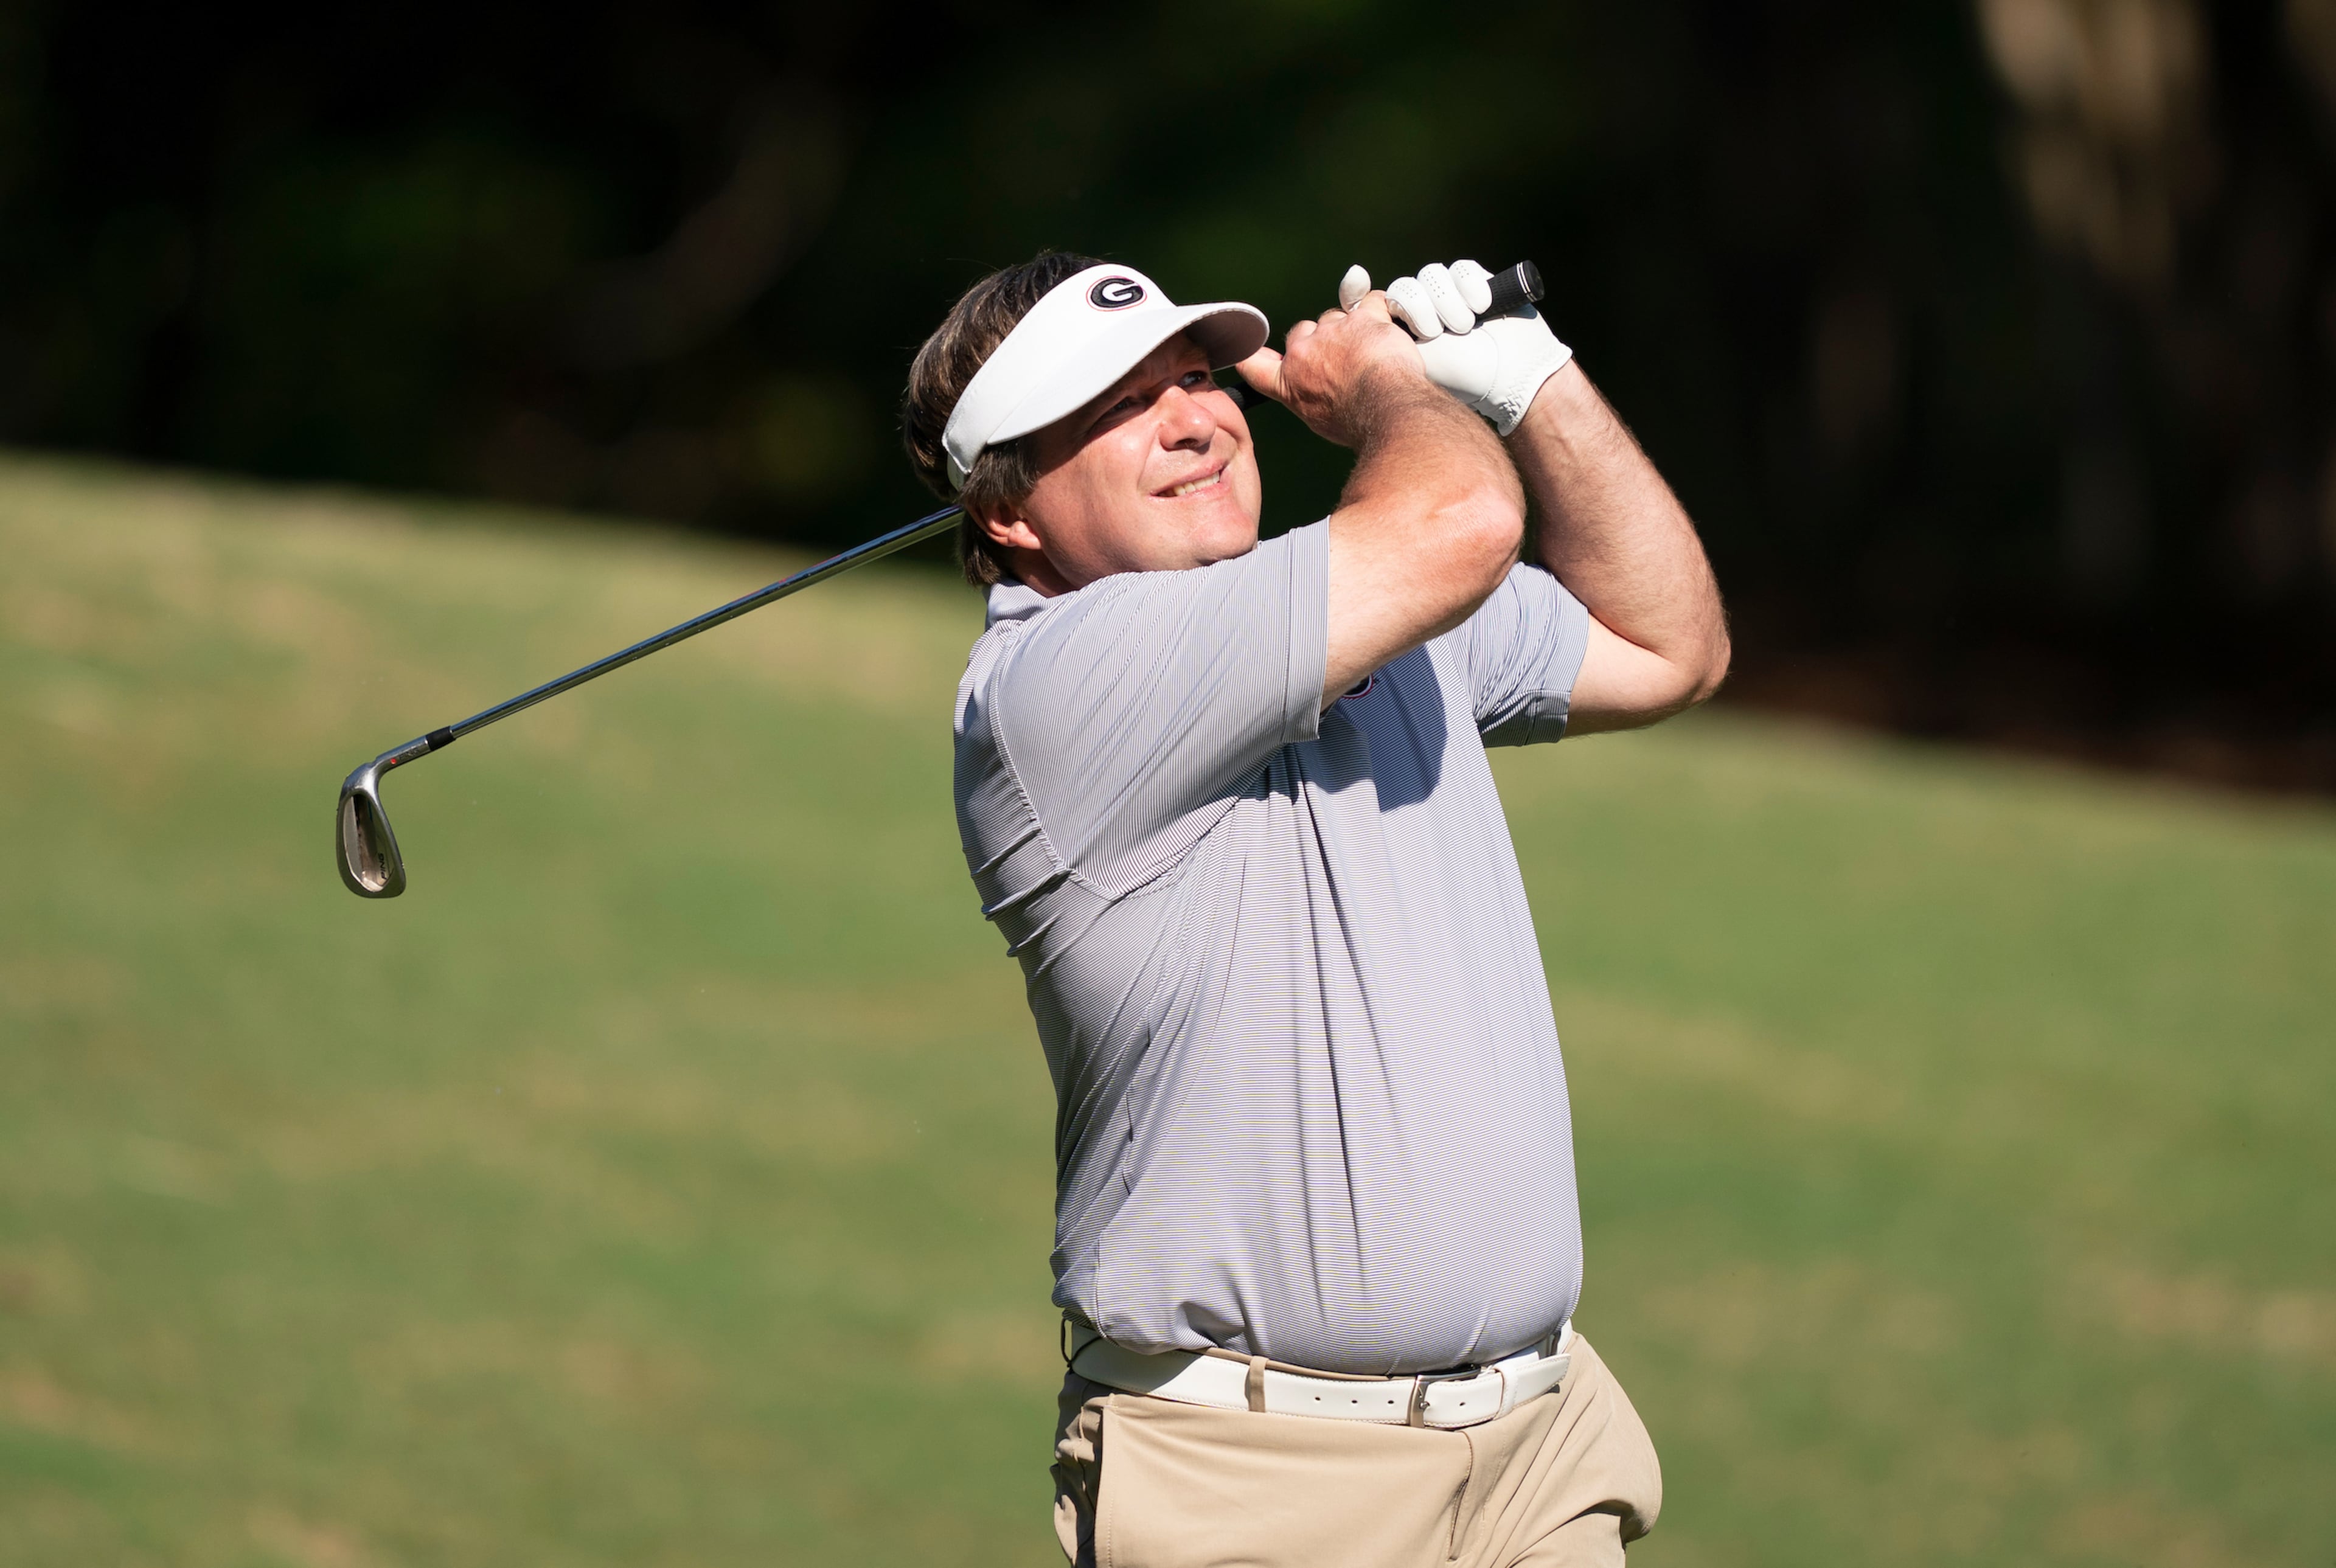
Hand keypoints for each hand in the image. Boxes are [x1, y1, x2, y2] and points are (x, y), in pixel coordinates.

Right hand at [1234, 290, 1428, 448]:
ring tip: (1373, 350)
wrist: (1386, 409)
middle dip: (1320, 339)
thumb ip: (1307, 396)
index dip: (1254, 355)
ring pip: (1337, 316)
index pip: (1254, 364)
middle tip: (1343, 357)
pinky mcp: (1362, 317)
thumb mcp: (1319, 419)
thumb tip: (1313, 393)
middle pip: (1303, 331)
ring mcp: (1332, 331)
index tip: (1256, 353)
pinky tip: (1388, 326)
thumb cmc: (1357, 421)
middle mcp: (1304, 352)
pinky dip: (1379, 310)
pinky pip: (1370, 301)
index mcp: (1289, 381)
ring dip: (1352, 327)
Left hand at [1339, 260, 1572, 436]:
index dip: (1360, 292)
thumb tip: (1343, 322)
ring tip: (1462, 328)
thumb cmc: (1462, 381)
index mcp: (1402, 333)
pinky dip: (1470, 286)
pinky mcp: (1478, 283)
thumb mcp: (1409, 368)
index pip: (1374, 303)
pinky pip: (1462, 269)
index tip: (1356, 280)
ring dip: (1445, 302)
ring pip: (1431, 276)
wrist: (1514, 378)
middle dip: (1417, 309)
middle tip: (1432, 333)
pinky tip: (1480, 308)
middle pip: (1403, 288)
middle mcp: (1425, 312)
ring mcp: (1452, 296)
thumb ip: (1375, 347)